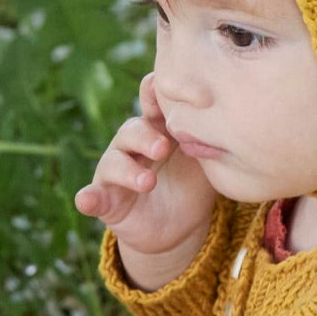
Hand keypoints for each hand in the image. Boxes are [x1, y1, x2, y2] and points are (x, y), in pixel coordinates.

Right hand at [74, 72, 216, 257]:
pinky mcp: (106, 200)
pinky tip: (85, 200)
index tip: (161, 88)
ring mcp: (115, 172)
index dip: (154, 95)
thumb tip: (231, 119)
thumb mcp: (204, 160)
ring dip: (127, 171)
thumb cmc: (192, 183)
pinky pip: (93, 196)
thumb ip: (208, 139)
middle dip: (145, 137)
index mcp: (157, 129)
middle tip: (163, 148)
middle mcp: (131, 145)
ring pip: (113, 162)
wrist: (179, 228)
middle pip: (131, 130)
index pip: (151, 104)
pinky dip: (88, 197)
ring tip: (147, 182)